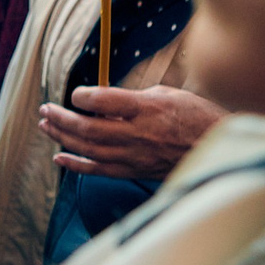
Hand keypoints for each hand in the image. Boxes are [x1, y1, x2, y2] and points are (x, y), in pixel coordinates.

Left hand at [39, 84, 225, 178]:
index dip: (82, 96)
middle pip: (88, 127)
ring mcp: (135, 155)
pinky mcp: (135, 171)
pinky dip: (76, 164)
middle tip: (45, 109)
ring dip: (62, 137)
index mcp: (148, 108)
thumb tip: (101, 99)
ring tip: (45, 126)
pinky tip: (59, 157)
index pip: (103, 101)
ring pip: (88, 148)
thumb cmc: (195, 115)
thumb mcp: (168, 94)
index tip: (76, 94)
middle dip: (61, 118)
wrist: (219, 148)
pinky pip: (99, 170)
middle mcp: (138, 134)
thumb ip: (133, 97)